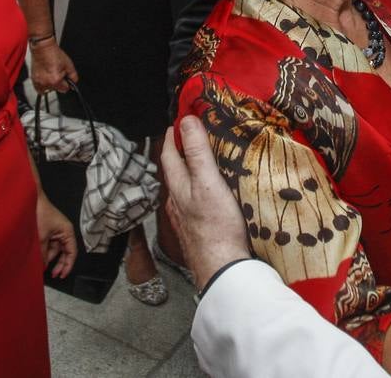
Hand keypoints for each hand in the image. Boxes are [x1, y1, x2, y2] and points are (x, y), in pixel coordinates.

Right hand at [29, 40, 75, 93]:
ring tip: (51, 74)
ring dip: (50, 85)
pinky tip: (45, 77)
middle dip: (58, 83)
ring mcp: (38, 82)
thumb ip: (73, 76)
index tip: (65, 77)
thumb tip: (74, 82)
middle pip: (56, 90)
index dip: (67, 83)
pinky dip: (43, 85)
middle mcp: (46, 83)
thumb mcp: (69, 64)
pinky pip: (39, 88)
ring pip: (48, 90)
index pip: (65, 89)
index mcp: (55, 80)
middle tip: (57, 73)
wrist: (43, 48)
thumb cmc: (54, 54)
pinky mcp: (33, 80)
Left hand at [36, 194, 76, 278]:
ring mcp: (55, 231)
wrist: (30, 200)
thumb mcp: (41, 237)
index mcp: (67, 232)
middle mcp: (63, 232)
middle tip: (53, 275)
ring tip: (42, 268)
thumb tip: (42, 266)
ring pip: (54, 249)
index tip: (62, 275)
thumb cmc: (40, 213)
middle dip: (58, 263)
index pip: (71, 252)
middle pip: (64, 252)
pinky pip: (48, 244)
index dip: (68, 265)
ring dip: (48, 258)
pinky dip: (44, 252)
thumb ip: (42, 253)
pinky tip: (39, 259)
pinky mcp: (47, 230)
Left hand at [160, 116, 251, 289]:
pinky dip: (198, 193)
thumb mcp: (208, 181)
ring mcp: (185, 220)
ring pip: (183, 190)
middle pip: (175, 172)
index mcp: (178, 187)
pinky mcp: (196, 233)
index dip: (173, 135)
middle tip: (192, 137)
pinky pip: (193, 206)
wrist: (221, 269)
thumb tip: (187, 121)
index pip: (169, 154)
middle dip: (181, 153)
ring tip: (203, 164)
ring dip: (190, 174)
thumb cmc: (215, 226)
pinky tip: (209, 198)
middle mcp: (176, 203)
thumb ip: (197, 151)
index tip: (180, 120)